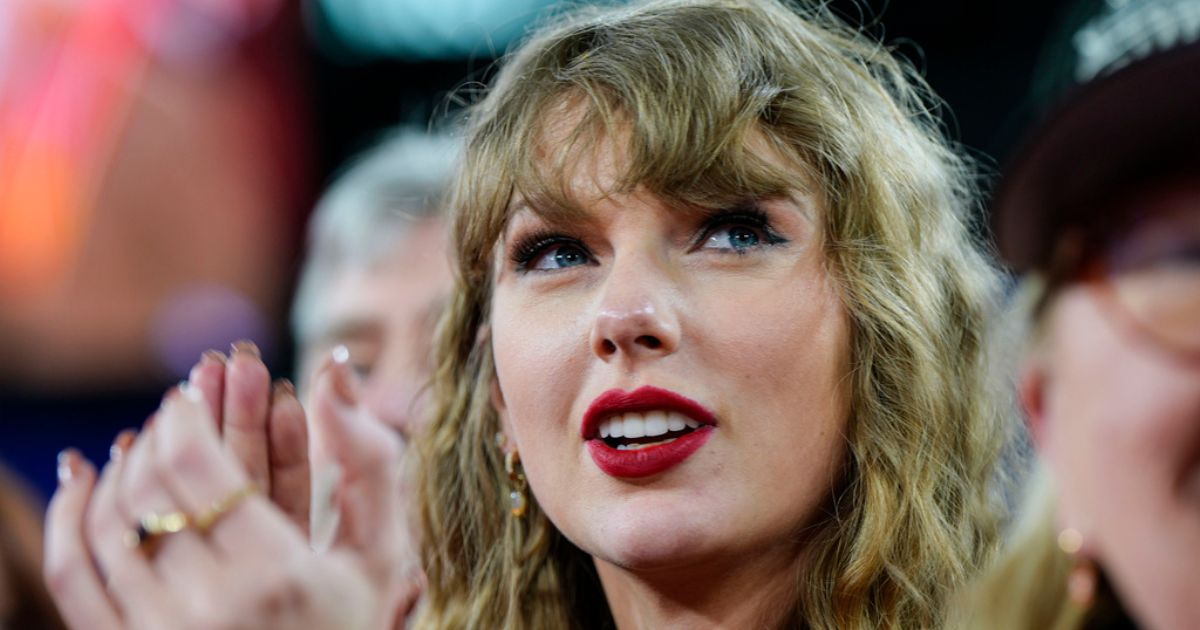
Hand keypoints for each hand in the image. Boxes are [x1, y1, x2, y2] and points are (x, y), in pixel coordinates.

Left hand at [43, 352, 413, 628]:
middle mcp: (208, 607)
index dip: (187, 415)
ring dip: (121, 464)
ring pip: (108, 522)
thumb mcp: (379, 551)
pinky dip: (69, 515)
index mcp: (276, 575)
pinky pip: (74, 572)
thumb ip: (368, 460)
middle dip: (163, 427)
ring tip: (146, 437)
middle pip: (148, 486)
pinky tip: (82, 473)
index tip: (198, 388)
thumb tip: (334, 372)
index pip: (194, 467)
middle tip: (179, 401)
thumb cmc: (350, 625)